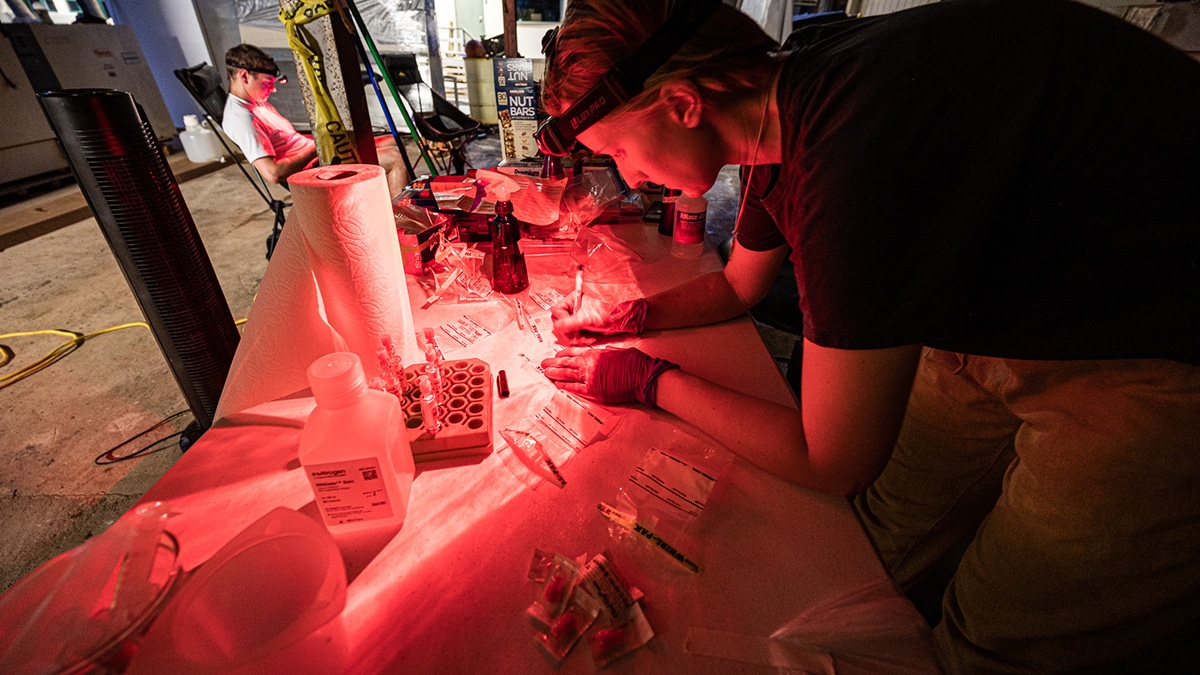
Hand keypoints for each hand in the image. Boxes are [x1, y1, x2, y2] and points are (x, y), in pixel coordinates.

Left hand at [540, 347, 678, 405]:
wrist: (643, 377)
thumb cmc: (634, 363)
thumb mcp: (618, 351)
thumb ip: (606, 352)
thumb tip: (601, 351)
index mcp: (595, 353)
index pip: (573, 352)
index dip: (562, 354)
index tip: (555, 355)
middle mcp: (590, 364)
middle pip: (566, 363)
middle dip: (553, 364)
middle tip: (543, 364)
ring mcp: (590, 378)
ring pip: (567, 375)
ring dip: (555, 374)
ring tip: (545, 374)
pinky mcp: (594, 391)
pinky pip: (575, 389)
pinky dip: (566, 387)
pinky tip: (558, 385)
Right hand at [551, 296, 647, 345]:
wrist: (618, 322)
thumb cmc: (606, 315)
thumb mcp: (585, 319)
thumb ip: (568, 323)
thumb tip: (557, 327)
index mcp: (572, 300)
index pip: (557, 311)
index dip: (561, 321)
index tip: (569, 327)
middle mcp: (572, 308)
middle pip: (559, 323)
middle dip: (569, 332)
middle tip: (576, 336)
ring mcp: (576, 318)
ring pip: (565, 331)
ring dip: (575, 338)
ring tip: (585, 338)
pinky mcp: (580, 327)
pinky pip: (572, 336)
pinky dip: (579, 340)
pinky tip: (588, 339)